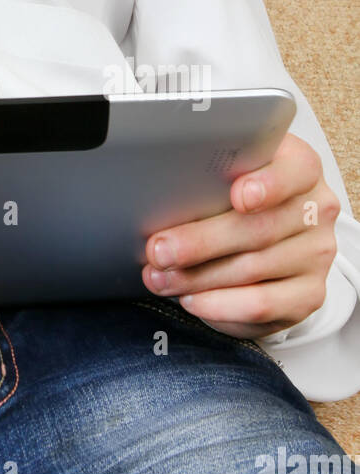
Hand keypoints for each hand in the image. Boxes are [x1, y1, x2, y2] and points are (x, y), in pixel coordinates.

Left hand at [141, 133, 340, 339]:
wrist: (267, 241)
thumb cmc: (233, 198)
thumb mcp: (225, 177)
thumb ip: (208, 178)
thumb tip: (157, 195)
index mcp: (300, 168)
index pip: (295, 171)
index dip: (269, 184)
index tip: (238, 196)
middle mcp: (316, 209)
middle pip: (259, 228)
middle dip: (201, 242)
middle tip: (158, 250)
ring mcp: (316, 254)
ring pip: (253, 268)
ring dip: (198, 277)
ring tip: (159, 277)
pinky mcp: (310, 294)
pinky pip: (264, 305)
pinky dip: (221, 305)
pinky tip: (192, 300)